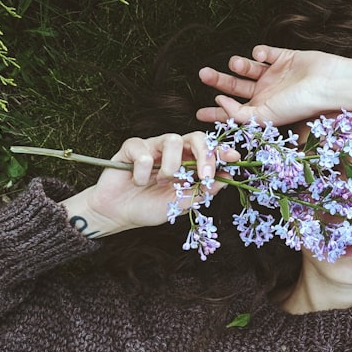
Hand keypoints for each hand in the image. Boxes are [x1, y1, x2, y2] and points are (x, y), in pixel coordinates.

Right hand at [61, 132, 239, 236]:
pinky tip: (137, 181)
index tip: (234, 158)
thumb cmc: (149, 207)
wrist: (117, 214)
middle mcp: (172, 152)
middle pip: (195, 137)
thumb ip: (203, 191)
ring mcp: (153, 147)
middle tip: (204, 175)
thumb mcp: (181, 204)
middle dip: (205, 154)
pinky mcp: (132, 147)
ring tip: (160, 181)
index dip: (221, 151)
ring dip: (171, 165)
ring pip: (172, 140)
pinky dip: (142, 170)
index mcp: (187, 163)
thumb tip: (228, 178)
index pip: (208, 150)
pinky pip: (143, 149)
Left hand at [196, 45, 344, 125]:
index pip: (234, 112)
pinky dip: (259, 51)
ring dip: (238, 65)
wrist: (328, 83)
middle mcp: (267, 93)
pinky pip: (266, 52)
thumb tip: (219, 102)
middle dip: (219, 82)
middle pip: (236, 87)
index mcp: (263, 110)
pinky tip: (260, 55)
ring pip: (248, 69)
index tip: (197, 113)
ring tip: (236, 64)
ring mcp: (276, 75)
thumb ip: (239, 113)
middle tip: (203, 74)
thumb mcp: (266, 116)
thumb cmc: (300, 104)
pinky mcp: (285, 57)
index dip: (216, 114)